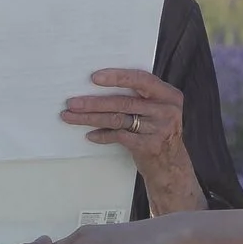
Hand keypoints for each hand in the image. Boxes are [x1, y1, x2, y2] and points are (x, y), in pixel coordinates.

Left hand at [60, 65, 200, 212]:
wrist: (171, 165)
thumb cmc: (158, 132)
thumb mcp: (158, 109)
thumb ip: (140, 97)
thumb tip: (99, 87)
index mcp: (168, 95)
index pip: (141, 79)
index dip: (117, 77)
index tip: (94, 78)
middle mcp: (166, 110)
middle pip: (123, 102)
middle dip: (94, 102)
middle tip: (72, 103)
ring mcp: (159, 129)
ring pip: (117, 119)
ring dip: (91, 118)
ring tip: (71, 117)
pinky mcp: (149, 146)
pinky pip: (119, 137)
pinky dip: (102, 135)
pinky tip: (90, 135)